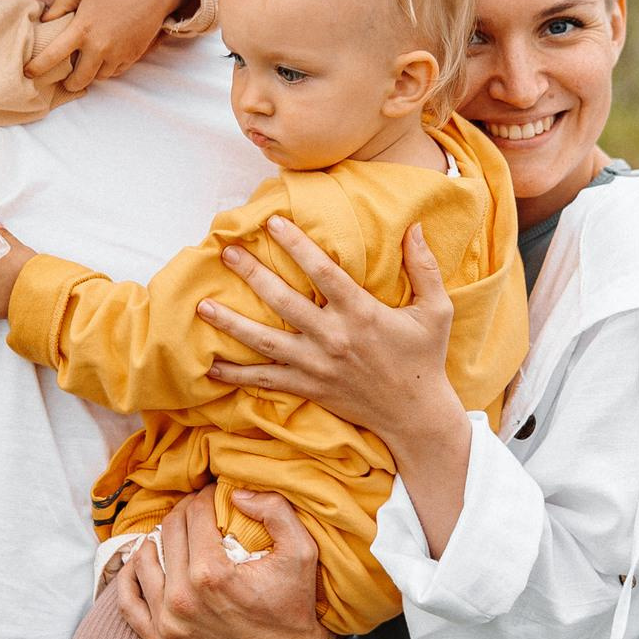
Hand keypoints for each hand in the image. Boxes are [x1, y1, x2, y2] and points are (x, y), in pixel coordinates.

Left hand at [25, 0, 183, 95]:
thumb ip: (60, 5)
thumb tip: (44, 21)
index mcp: (81, 29)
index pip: (52, 56)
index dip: (37, 67)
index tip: (29, 73)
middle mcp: (99, 47)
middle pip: (79, 80)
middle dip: (69, 84)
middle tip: (65, 80)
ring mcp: (117, 54)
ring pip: (99, 78)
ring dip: (91, 74)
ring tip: (88, 65)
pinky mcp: (132, 56)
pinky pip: (116, 71)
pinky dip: (108, 69)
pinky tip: (105, 58)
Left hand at [115, 489, 337, 638]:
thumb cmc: (296, 603)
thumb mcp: (302, 551)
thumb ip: (275, 511)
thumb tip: (236, 492)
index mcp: (212, 575)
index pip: (195, 514)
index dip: (206, 496)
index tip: (215, 494)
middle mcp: (182, 600)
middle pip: (169, 532)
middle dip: (185, 512)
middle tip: (199, 509)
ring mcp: (168, 625)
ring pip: (143, 561)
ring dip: (158, 539)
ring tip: (176, 534)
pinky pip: (128, 604)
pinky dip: (130, 578)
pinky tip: (145, 561)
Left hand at [202, 218, 461, 443]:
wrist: (415, 416)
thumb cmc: (424, 358)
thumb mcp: (436, 311)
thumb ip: (425, 268)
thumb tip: (414, 228)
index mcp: (361, 313)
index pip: (323, 272)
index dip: (297, 245)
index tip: (274, 222)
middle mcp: (333, 337)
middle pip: (284, 301)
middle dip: (253, 275)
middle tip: (226, 252)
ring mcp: (316, 365)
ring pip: (265, 342)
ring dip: (232, 324)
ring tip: (202, 306)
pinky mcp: (308, 387)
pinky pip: (265, 380)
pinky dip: (236, 375)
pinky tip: (209, 366)